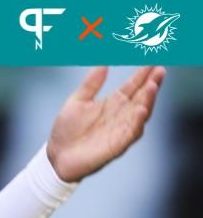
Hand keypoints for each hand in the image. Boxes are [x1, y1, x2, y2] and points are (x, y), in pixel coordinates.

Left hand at [47, 65, 165, 181]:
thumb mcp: (77, 102)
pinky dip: (137, 122)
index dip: (142, 75)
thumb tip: (102, 63)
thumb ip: (91, 84)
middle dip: (151, 84)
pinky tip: (141, 110)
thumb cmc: (66, 131)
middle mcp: (120, 116)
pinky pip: (131, 133)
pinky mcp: (117, 145)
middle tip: (159, 70)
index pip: (132, 87)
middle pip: (141, 98)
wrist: (56, 156)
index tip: (152, 61)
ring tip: (152, 86)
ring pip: (140, 114)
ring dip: (148, 101)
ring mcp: (120, 130)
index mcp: (112, 104)